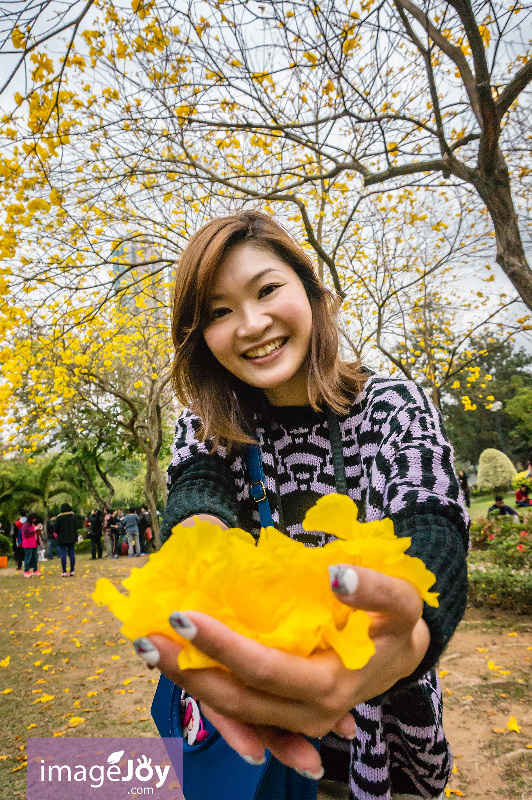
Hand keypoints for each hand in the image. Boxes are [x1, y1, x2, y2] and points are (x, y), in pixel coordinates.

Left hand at [141, 565, 428, 774]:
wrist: (404, 654)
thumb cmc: (397, 623)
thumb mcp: (401, 599)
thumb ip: (374, 588)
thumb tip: (334, 575)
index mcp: (329, 684)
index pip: (263, 668)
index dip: (222, 644)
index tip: (184, 614)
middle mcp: (306, 711)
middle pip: (235, 697)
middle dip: (187, 668)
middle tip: (145, 636)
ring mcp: (293, 718)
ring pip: (230, 710)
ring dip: (187, 681)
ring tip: (149, 649)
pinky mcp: (284, 712)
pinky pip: (239, 712)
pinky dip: (204, 692)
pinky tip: (175, 666)